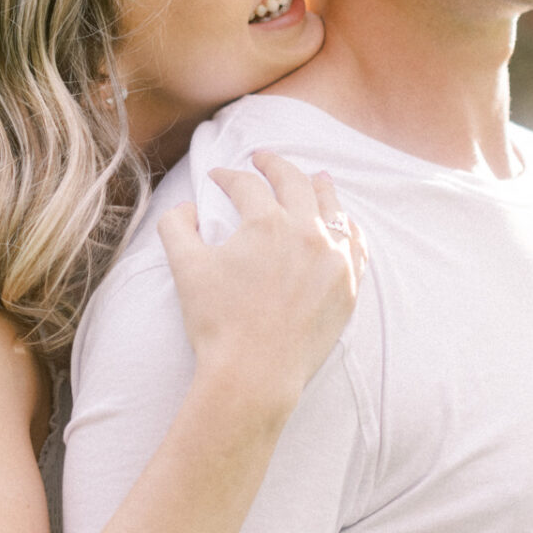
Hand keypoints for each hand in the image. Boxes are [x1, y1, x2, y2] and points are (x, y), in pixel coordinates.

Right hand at [158, 151, 365, 420]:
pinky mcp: (349, 285)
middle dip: (274, 165)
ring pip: (332, 207)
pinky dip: (346, 225)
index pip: (246, 186)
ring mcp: (334, 258)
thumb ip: (177, 226)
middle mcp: (306, 232)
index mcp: (266, 222)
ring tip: (314, 177)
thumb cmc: (217, 323)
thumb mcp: (185, 268)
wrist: (255, 374)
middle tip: (262, 158)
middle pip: (294, 183)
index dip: (227, 176)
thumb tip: (188, 206)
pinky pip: (355, 243)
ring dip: (318, 187)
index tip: (216, 177)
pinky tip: (341, 222)